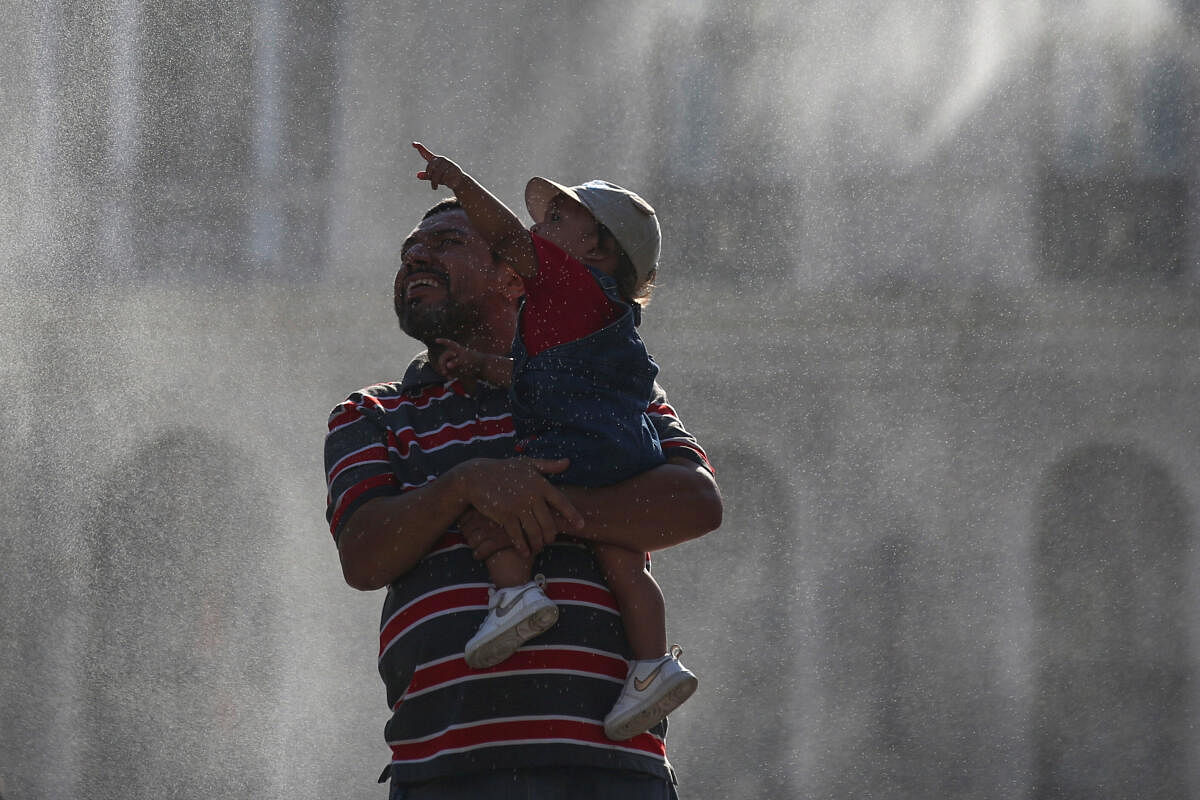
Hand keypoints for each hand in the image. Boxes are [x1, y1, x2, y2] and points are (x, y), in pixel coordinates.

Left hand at [413, 142, 465, 190]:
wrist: (459, 182)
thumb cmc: (445, 178)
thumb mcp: (434, 178)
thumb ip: (426, 176)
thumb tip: (418, 176)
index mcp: (435, 160)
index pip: (426, 153)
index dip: (419, 148)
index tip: (413, 143)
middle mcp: (442, 159)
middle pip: (431, 167)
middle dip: (430, 176)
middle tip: (432, 186)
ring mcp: (448, 163)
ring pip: (437, 173)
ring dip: (435, 182)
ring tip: (435, 187)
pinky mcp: (454, 169)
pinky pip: (445, 177)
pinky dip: (444, 182)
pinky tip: (447, 184)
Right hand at [435, 338, 483, 379]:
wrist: (482, 368)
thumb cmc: (474, 361)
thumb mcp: (465, 360)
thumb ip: (456, 362)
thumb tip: (447, 365)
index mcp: (457, 349)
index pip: (449, 343)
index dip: (442, 341)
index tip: (436, 340)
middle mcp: (454, 354)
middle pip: (443, 357)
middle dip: (442, 364)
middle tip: (444, 372)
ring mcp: (455, 361)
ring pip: (445, 365)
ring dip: (445, 371)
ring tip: (449, 377)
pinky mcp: (456, 368)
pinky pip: (449, 371)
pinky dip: (449, 374)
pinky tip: (451, 378)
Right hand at [456, 457, 583, 556]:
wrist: (477, 476)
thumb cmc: (504, 469)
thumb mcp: (527, 464)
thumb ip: (548, 465)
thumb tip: (568, 462)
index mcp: (540, 484)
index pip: (561, 502)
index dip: (572, 515)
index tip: (581, 525)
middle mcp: (532, 496)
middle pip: (549, 523)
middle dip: (551, 536)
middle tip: (550, 540)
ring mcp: (518, 506)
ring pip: (535, 532)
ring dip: (538, 544)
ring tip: (537, 547)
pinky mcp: (505, 515)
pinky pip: (518, 536)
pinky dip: (522, 546)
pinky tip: (525, 552)